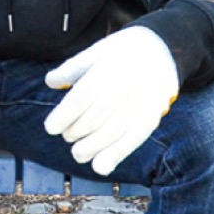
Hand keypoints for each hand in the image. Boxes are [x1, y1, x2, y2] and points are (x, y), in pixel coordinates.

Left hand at [44, 26, 178, 176]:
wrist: (164, 47)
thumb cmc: (121, 50)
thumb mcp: (94, 52)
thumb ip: (72, 69)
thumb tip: (49, 82)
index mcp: (104, 73)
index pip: (78, 101)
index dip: (61, 118)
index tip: (50, 127)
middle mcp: (121, 90)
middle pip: (91, 120)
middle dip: (73, 132)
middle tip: (67, 135)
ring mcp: (138, 105)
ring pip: (110, 134)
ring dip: (90, 148)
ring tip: (78, 153)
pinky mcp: (152, 117)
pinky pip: (133, 140)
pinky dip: (116, 155)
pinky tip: (100, 167)